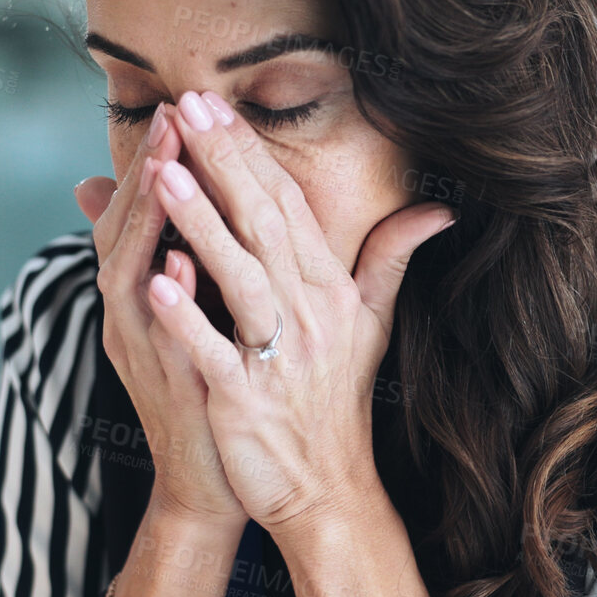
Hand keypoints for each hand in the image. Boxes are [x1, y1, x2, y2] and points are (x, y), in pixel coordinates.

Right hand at [75, 104, 245, 527]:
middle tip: (174, 113)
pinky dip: (163, 291)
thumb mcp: (209, 315)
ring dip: (145, 217)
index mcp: (146, 292)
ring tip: (166, 166)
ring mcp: (140, 349)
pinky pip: (155, 331)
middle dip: (149, 170)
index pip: (146, 212)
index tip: (188, 106)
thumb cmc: (218, 391)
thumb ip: (200, 259)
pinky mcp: (161, 385)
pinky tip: (175, 257)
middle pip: (126, 227)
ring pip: (128, 270)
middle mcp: (131, 314)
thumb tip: (201, 206)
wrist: (216, 480)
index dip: (161, 159)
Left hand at [143, 90, 455, 538]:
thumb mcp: (370, 324)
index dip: (248, 154)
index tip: (211, 105)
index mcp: (330, 290)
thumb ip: (392, 257)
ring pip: (241, 278)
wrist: (327, 491)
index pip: (286, 206)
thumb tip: (439, 208)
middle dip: (224, 164)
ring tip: (163, 175)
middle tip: (186, 107)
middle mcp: (310, 315)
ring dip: (202, 225)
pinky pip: (215, 352)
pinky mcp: (247, 401)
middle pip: (264, 226)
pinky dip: (188, 317)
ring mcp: (279, 357)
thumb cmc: (335, 402)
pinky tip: (158, 279)